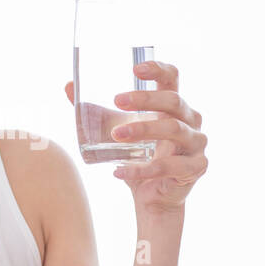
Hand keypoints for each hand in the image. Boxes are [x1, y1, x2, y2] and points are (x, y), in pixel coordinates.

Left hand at [64, 59, 206, 215]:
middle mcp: (190, 121)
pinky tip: (118, 171)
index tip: (136, 68)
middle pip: (173, 100)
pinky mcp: (195, 168)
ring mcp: (196, 144)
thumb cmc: (138, 156)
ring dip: (143, 129)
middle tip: (117, 100)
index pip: (172, 78)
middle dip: (145, 98)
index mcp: (174, 106)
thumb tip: (68, 86)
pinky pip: (168, 166)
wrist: (152, 197)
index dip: (158, 69)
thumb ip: (94, 110)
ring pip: (174, 129)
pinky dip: (142, 169)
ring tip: (116, 136)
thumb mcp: (114, 129)